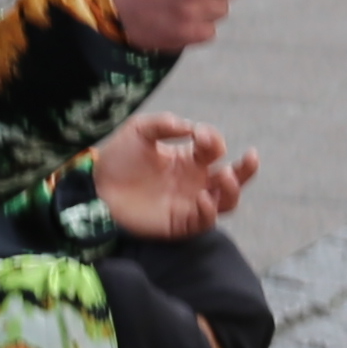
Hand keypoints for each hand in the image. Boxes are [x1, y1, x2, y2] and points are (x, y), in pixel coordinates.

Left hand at [89, 112, 258, 241]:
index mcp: (188, 158)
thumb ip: (163, 124)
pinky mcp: (179, 223)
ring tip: (225, 177)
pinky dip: (209, 211)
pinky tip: (202, 198)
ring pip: (225, 201)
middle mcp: (194, 181)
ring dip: (232, 190)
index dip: (213, 139)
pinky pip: (204, 222)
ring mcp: (189, 203)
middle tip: (251, 156)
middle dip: (246, 168)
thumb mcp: (139, 130)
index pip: (214, 148)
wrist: (95, 187)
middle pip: (232, 178)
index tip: (199, 135)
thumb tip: (190, 127)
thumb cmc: (118, 158)